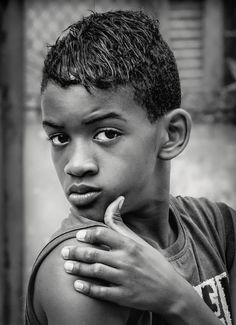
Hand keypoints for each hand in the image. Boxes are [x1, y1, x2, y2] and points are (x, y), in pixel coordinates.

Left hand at [61, 197, 186, 314]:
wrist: (170, 291)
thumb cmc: (153, 262)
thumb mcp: (139, 241)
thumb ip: (121, 224)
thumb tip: (117, 199)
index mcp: (129, 244)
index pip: (103, 234)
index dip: (87, 234)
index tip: (78, 236)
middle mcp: (126, 260)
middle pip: (94, 253)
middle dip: (76, 252)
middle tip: (64, 252)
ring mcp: (125, 279)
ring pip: (95, 272)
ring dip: (78, 269)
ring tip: (66, 266)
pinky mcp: (124, 297)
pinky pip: (101, 292)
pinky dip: (87, 289)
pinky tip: (77, 286)